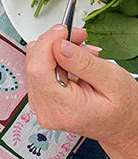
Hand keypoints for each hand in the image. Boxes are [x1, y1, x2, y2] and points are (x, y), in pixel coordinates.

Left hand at [25, 25, 137, 150]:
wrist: (124, 127)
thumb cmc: (124, 110)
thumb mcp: (112, 81)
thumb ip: (83, 63)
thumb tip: (58, 45)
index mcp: (63, 109)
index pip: (38, 69)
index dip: (47, 43)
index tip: (63, 31)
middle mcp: (46, 110)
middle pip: (34, 63)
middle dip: (55, 43)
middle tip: (79, 37)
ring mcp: (41, 105)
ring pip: (36, 63)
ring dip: (58, 51)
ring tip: (85, 53)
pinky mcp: (42, 99)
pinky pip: (40, 71)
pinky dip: (57, 60)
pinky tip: (76, 61)